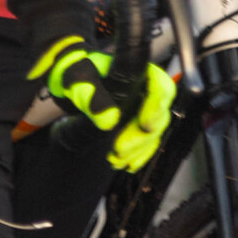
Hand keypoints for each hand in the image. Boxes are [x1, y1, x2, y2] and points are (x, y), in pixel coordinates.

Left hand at [32, 37, 176, 170]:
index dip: (157, 106)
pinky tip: (126, 165)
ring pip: (153, 132)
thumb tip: (109, 121)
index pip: (161, 86)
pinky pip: (148, 142)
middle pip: (159, 114)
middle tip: (118, 149)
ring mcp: (145, 108)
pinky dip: (139, 155)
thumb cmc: (78, 74)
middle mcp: (147, 89)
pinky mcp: (139, 124)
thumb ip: (90, 95)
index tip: (144, 125)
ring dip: (137, 149)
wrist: (76, 84)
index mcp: (137, 71)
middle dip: (141, 136)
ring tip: (114, 159)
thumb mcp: (78, 79)